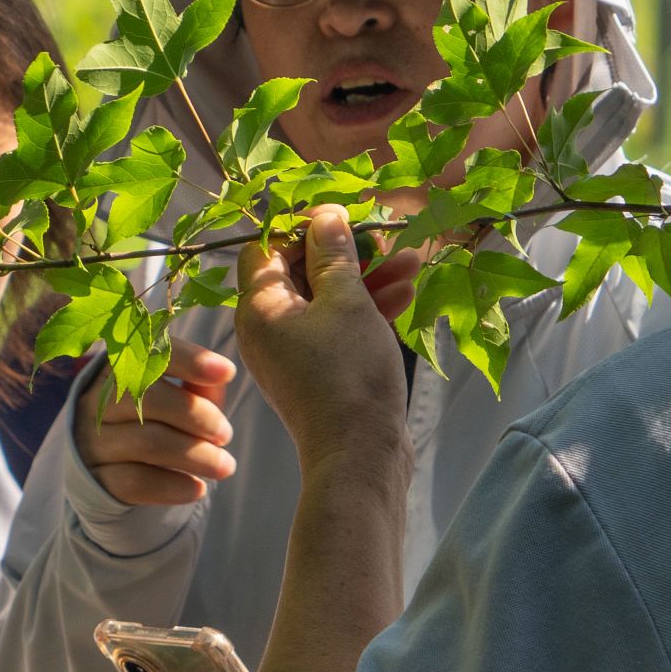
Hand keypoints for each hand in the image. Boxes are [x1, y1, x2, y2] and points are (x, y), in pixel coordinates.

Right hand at [72, 337, 236, 506]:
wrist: (111, 463)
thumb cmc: (155, 417)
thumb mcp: (177, 394)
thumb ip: (198, 384)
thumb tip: (220, 377)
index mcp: (118, 366)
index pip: (149, 354)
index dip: (190, 360)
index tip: (227, 371)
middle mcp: (97, 399)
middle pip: (148, 399)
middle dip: (198, 416)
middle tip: (226, 434)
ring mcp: (91, 440)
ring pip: (147, 443)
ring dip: (196, 455)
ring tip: (225, 466)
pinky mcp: (96, 477)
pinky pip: (136, 481)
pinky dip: (174, 485)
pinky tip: (198, 488)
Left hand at [235, 207, 409, 464]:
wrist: (361, 455)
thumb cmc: (348, 374)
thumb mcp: (346, 302)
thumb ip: (333, 254)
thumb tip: (324, 216)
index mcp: (258, 307)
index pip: (266, 247)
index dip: (303, 227)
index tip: (343, 218)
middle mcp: (265, 328)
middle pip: (298, 271)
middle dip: (346, 252)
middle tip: (384, 239)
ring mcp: (291, 351)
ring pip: (324, 298)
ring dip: (366, 277)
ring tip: (412, 262)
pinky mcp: (317, 370)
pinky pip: (335, 326)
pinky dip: (365, 308)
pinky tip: (406, 293)